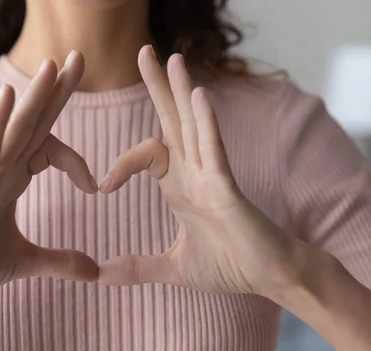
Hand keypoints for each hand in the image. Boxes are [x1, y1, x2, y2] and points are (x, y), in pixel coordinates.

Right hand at [0, 52, 98, 299]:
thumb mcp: (26, 261)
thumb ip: (60, 261)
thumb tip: (96, 272)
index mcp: (13, 179)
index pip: (49, 148)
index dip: (77, 162)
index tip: (96, 188)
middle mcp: (1, 169)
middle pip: (33, 123)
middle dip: (56, 92)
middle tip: (79, 56)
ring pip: (14, 129)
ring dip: (33, 96)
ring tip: (53, 65)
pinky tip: (8, 95)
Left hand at [98, 46, 309, 296]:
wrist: (271, 279)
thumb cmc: (231, 267)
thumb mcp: (173, 268)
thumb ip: (137, 268)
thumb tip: (98, 275)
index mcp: (182, 187)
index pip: (147, 154)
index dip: (121, 164)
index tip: (101, 188)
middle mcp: (196, 174)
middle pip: (173, 122)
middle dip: (159, 87)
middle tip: (144, 51)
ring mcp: (213, 178)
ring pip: (195, 126)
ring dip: (183, 92)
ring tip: (173, 58)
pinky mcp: (229, 190)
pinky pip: (215, 151)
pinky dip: (207, 124)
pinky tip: (198, 98)